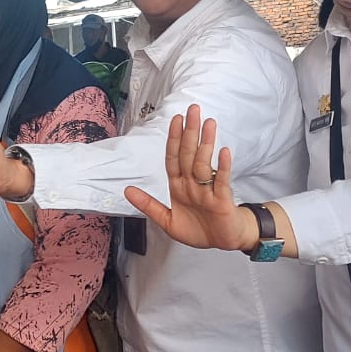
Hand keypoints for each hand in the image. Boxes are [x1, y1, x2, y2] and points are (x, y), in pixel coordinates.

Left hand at [124, 106, 255, 251]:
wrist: (223, 242)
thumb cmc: (198, 229)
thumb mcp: (167, 220)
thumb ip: (148, 205)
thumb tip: (127, 190)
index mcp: (179, 185)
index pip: (174, 158)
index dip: (173, 139)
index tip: (175, 120)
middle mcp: (193, 183)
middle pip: (189, 154)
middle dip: (190, 132)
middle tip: (193, 109)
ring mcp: (208, 190)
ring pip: (204, 163)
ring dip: (206, 143)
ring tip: (208, 123)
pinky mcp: (223, 199)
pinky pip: (222, 181)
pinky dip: (223, 166)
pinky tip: (224, 151)